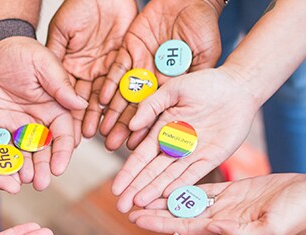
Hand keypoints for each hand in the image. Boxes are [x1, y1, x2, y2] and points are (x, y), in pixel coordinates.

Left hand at [0, 37, 87, 190]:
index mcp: (57, 110)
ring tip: (22, 181)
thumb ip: (61, 86)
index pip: (64, 136)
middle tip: (40, 184)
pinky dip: (3, 160)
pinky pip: (2, 147)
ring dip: (25, 168)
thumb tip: (82, 103)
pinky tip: (2, 172)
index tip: (59, 168)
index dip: (62, 152)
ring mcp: (19, 127)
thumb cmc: (24, 52)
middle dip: (43, 168)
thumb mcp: (45, 64)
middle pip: (45, 151)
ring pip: (24, 153)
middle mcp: (40, 122)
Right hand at [47, 0, 136, 140]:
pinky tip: (128, 113)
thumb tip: (51, 86)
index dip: (74, 116)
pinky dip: (128, 97)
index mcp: (72, 68)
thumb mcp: (60, 33)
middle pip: (94, 102)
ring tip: (115, 137)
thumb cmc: (77, 6)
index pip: (71, 97)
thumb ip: (56, 59)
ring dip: (114, 117)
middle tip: (99, 142)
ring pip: (113, 96)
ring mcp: (110, 66)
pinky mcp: (129, 57)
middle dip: (96, 123)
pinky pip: (129, 80)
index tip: (74, 136)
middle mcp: (92, 71)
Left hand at [98, 0, 223, 150]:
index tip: (136, 149)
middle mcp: (151, 78)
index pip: (155, 113)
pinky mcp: (128, 49)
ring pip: (120, 93)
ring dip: (110, 112)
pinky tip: (101, 101)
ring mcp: (138, 64)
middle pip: (133, 108)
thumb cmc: (204, 27)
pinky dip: (108, 85)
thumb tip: (191, 112)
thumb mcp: (205, 59)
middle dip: (122, 127)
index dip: (145, 131)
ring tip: (100, 131)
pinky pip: (115, 70)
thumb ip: (195, 82)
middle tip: (110, 146)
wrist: (192, 0)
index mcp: (169, 84)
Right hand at [112, 67, 258, 212]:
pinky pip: (193, 175)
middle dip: (135, 189)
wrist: (238, 87)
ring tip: (138, 205)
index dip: (128, 173)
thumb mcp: (174, 89)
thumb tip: (131, 126)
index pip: (140, 157)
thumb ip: (151, 106)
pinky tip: (165, 196)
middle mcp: (174, 146)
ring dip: (153, 191)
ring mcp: (192, 154)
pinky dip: (179, 185)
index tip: (115, 188)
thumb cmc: (206, 83)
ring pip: (168, 177)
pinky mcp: (211, 158)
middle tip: (121, 207)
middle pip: (151, 172)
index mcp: (162, 130)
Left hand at [128, 173, 305, 234]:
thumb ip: (235, 234)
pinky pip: (200, 190)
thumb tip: (203, 234)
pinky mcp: (231, 193)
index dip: (157, 228)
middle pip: (176, 222)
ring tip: (137, 198)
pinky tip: (164, 183)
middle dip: (151, 218)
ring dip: (162, 202)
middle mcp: (218, 224)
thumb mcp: (266, 229)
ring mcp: (223, 208)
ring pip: (185, 205)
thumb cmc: (295, 217)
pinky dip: (182, 187)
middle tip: (124, 212)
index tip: (134, 225)